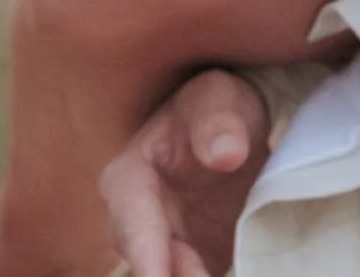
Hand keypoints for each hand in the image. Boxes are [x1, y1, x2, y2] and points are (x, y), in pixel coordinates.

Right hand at [100, 68, 270, 276]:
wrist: (231, 127)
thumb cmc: (214, 106)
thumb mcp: (217, 99)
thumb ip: (217, 122)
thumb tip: (226, 155)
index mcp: (128, 179)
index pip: (132, 222)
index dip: (145, 256)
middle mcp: (134, 222)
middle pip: (146, 266)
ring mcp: (163, 246)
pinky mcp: (191, 264)